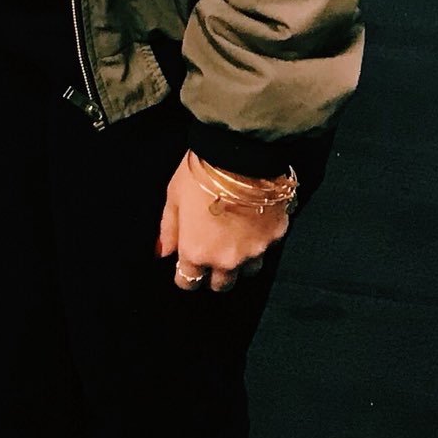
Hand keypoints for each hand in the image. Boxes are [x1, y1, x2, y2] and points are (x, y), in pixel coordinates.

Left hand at [157, 152, 288, 293]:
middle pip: (221, 284)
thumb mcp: (173, 197)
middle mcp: (226, 259)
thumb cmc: (201, 172)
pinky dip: (260, 239)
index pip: (188, 282)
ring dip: (240, 262)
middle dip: (214, 274)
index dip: (185, 274)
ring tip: (235, 239)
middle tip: (212, 250)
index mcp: (196, 252)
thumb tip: (162, 252)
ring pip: (247, 271)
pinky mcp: (275, 237)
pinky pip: (267, 247)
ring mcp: (254, 251)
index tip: (187, 263)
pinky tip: (254, 220)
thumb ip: (168, 229)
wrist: (239, 153)